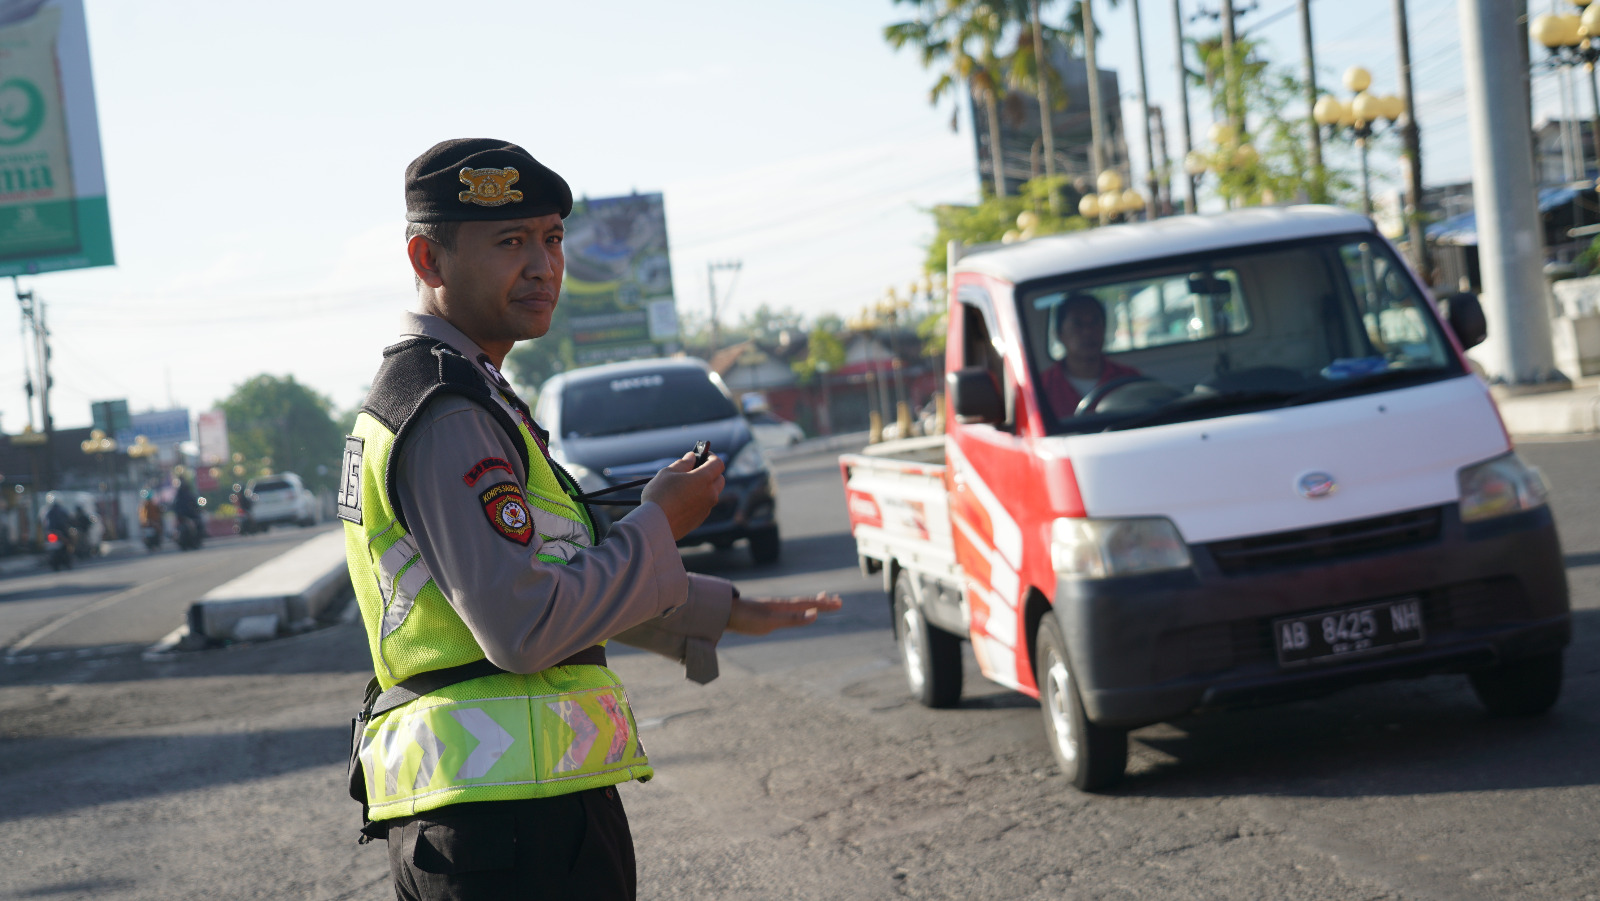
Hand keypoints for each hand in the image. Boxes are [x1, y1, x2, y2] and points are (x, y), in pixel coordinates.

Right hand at [640, 451, 724, 540]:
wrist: (655, 525)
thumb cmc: (659, 496)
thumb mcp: (667, 473)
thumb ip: (683, 463)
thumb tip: (691, 458)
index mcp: (704, 479)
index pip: (718, 463)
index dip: (711, 456)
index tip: (702, 455)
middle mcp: (710, 494)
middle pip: (719, 479)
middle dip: (711, 472)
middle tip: (694, 470)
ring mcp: (706, 508)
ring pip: (712, 493)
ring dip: (704, 487)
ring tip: (685, 486)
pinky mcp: (700, 520)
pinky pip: (704, 506)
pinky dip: (698, 500)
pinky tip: (682, 501)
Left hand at [727, 592, 842, 635]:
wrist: (722, 613)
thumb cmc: (746, 619)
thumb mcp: (771, 622)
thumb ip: (792, 619)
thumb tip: (815, 615)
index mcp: (783, 606)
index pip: (808, 604)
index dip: (824, 604)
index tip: (839, 602)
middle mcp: (779, 605)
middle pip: (805, 602)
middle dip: (821, 602)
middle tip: (836, 599)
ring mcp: (771, 608)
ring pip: (796, 604)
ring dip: (810, 603)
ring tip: (818, 600)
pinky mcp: (763, 613)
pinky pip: (786, 609)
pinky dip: (796, 607)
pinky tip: (791, 610)